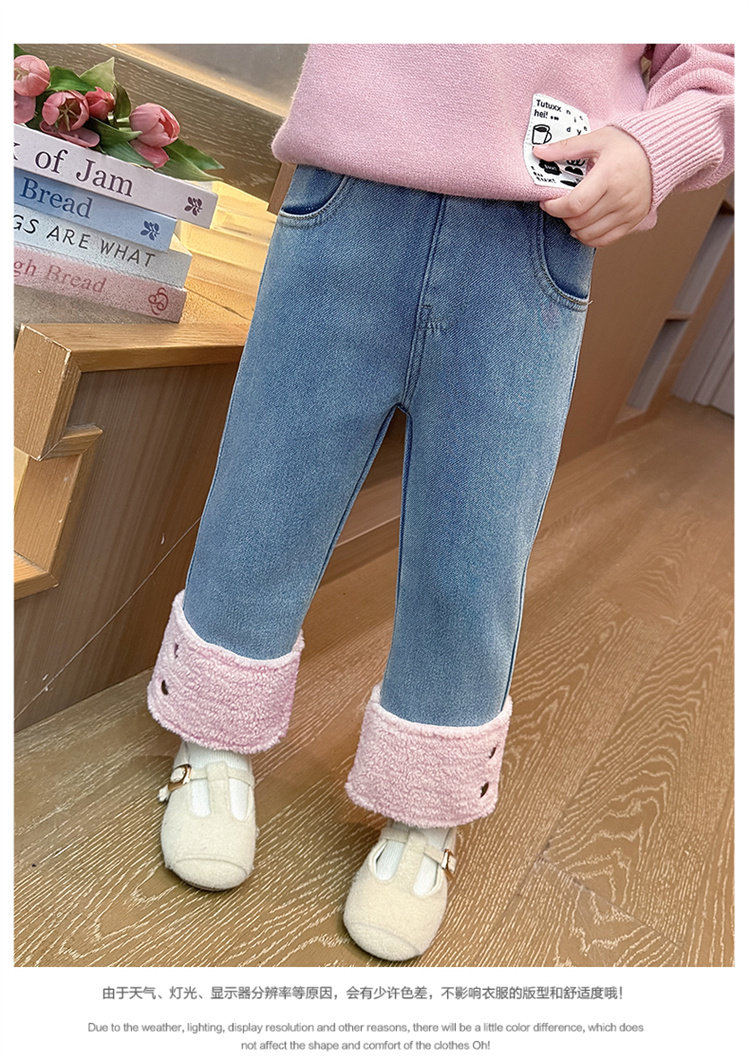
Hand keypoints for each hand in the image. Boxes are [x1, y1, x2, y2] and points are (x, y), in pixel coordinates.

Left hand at [533, 126, 652, 246]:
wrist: (662, 151)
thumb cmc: (629, 143)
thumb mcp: (597, 139)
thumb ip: (566, 148)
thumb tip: (539, 152)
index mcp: (609, 176)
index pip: (575, 204)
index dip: (555, 207)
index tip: (547, 202)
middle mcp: (620, 197)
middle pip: (580, 221)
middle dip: (562, 216)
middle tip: (558, 205)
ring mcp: (628, 212)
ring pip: (589, 234)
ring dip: (573, 228)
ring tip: (571, 214)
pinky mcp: (633, 221)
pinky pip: (605, 241)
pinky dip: (588, 238)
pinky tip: (582, 227)